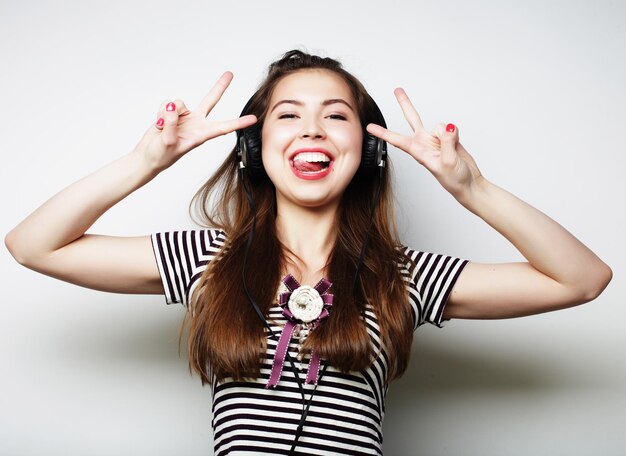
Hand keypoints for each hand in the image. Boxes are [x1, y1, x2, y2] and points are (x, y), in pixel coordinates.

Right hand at [133, 71, 256, 172]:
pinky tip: (159, 123)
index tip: (254, 119)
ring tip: (163, 127)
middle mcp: (196, 123)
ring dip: (167, 112)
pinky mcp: (172, 113)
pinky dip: (160, 111)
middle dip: (219, 86)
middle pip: (210, 101)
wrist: (147, 156)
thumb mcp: (168, 142)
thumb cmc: (160, 156)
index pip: (224, 127)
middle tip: (230, 74)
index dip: (239, 123)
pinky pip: (167, 103)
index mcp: (201, 135)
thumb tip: (173, 107)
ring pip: (179, 102)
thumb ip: (171, 124)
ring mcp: (185, 117)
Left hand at [366, 88, 482, 200]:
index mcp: (418, 151)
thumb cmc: (453, 179)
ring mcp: (435, 138)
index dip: (383, 133)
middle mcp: (424, 142)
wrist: (467, 182)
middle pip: (413, 118)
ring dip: (449, 134)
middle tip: (398, 90)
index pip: (397, 140)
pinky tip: (456, 145)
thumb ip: (447, 143)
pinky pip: (451, 127)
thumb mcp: (448, 163)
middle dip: (406, 104)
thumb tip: (447, 127)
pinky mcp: (447, 137)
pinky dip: (456, 134)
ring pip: (440, 124)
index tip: (369, 127)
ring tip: (451, 149)